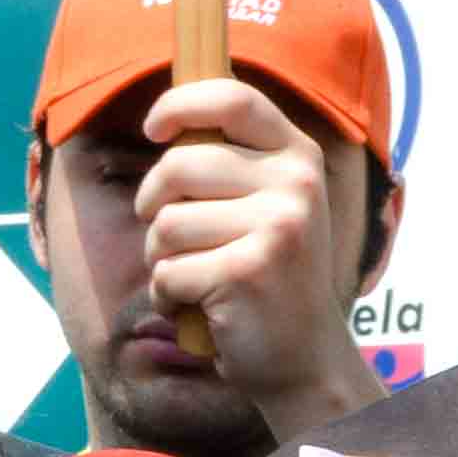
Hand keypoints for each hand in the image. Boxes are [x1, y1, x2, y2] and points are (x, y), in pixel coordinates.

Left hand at [139, 78, 383, 430]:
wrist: (305, 359)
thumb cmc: (269, 278)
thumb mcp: (270, 206)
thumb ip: (232, 163)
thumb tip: (165, 120)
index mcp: (298, 156)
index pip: (231, 98)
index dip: (178, 105)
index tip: (153, 130)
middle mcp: (295, 184)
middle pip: (177, 165)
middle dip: (152, 205)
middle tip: (169, 237)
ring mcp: (277, 226)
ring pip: (165, 223)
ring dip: (160, 258)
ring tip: (193, 277)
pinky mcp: (249, 271)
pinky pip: (168, 272)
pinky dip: (168, 296)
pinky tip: (197, 306)